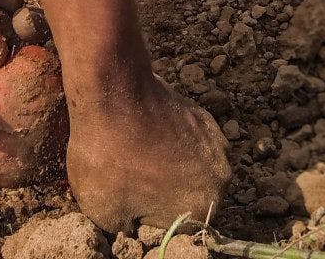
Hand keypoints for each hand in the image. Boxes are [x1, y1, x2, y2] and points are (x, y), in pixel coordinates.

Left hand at [65, 74, 230, 231]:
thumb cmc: (108, 156)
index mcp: (203, 206)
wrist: (113, 90)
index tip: (129, 208)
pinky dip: (173, 147)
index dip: (150, 224)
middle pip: (191, 201)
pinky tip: (146, 139)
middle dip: (164, 198)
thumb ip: (127, 232)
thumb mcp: (104, 214)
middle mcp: (220, 178)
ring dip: (171, 172)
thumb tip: (132, 229)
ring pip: (192, 172)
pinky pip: (191, 146)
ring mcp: (216, 145)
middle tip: (131, 185)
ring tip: (138, 160)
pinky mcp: (205, 119)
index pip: (179, 232)